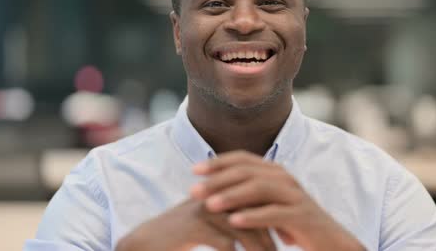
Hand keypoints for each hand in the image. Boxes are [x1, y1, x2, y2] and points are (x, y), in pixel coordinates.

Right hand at [116, 197, 275, 250]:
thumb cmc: (181, 234)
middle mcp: (213, 196)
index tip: (288, 236)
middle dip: (272, 233)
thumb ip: (231, 218)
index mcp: (219, 191)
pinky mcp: (194, 227)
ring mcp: (204, 210)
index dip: (273, 218)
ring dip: (261, 248)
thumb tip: (260, 231)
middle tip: (288, 247)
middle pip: (254, 213)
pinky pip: (226, 244)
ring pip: (244, 229)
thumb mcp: (208, 221)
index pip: (256, 200)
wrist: (146, 241)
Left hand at [191, 151, 364, 250]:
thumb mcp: (268, 204)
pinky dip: (253, 216)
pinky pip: (274, 213)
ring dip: (231, 195)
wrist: (329, 240)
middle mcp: (285, 178)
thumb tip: (212, 190)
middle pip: (247, 171)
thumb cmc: (292, 223)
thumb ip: (247, 194)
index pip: (243, 159)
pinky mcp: (302, 216)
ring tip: (209, 205)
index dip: (218, 162)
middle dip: (217, 179)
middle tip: (193, 189)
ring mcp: (295, 196)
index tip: (194, 170)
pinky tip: (233, 222)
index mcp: (275, 172)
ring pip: (259, 188)